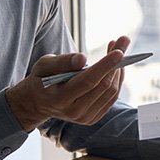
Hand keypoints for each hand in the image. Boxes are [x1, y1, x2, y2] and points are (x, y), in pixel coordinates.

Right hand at [5, 36, 131, 130]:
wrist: (37, 103)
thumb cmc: (41, 79)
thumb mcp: (44, 65)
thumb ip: (62, 61)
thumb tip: (82, 58)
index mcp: (60, 99)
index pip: (88, 81)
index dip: (105, 66)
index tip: (119, 51)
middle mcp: (75, 112)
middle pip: (103, 86)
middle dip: (115, 63)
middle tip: (121, 41)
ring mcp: (85, 118)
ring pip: (111, 92)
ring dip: (118, 69)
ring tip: (118, 50)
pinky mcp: (93, 117)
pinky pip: (111, 98)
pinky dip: (117, 80)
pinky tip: (116, 66)